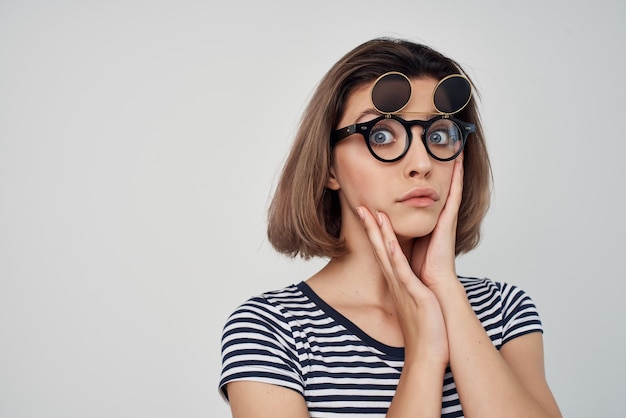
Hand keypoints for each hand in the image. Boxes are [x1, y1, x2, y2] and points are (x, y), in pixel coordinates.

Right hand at [356, 205, 448, 363]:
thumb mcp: (415, 302)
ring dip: (378, 233)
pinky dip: (393, 255)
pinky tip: (387, 240)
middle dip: (370, 226)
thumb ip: (410, 290)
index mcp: (398, 281)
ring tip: (371, 213)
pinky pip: (400, 271)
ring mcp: (402, 287)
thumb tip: (410, 283)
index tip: (369, 213)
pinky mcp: (412, 294)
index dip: (375, 232)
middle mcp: (396, 281)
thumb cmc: (424, 331)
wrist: (427, 355)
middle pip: (379, 248)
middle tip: (360, 205)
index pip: (383, 252)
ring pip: (387, 255)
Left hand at [411, 156, 463, 287]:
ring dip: (453, 169)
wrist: (433, 285)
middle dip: (445, 170)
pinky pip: (453, 196)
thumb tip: (383, 221)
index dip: (430, 181)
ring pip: (450, 188)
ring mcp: (446, 220)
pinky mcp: (449, 223)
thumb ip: (398, 233)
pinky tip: (457, 164)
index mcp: (428, 224)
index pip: (429, 197)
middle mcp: (439, 219)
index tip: (429, 163)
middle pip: (441, 189)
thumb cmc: (419, 270)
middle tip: (447, 147)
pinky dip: (456, 180)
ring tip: (455, 148)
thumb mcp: (405, 245)